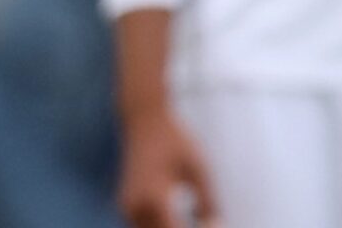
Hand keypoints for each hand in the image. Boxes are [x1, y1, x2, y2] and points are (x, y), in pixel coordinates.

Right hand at [118, 108, 218, 227]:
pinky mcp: (125, 207)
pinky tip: (180, 220)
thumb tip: (216, 224)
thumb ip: (207, 200)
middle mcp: (134, 207)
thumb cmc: (176, 142)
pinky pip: (143, 226)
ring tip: (199, 221)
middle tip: (209, 223)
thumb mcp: (199, 168)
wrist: (145, 124)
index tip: (215, 225)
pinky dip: (161, 226)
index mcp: (154, 197)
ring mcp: (126, 209)